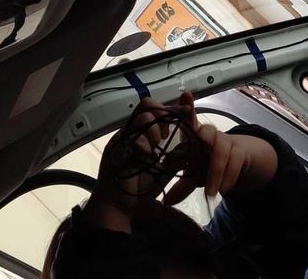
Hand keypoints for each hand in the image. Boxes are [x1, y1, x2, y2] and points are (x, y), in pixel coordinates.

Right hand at [83, 95, 197, 230]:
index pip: (157, 109)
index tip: (187, 109)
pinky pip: (134, 135)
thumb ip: (177, 157)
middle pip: (148, 104)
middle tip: (167, 134)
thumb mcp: (166, 170)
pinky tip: (147, 154)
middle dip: (164, 113)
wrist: (121, 204)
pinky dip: (145, 143)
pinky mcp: (116, 146)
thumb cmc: (141, 187)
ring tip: (156, 145)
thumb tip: (191, 144)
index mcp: (144, 133)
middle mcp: (133, 131)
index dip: (173, 107)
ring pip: (143, 116)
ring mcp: (124, 137)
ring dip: (156, 129)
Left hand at [163, 93, 277, 205]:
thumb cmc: (208, 164)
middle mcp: (209, 135)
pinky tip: (223, 190)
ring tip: (210, 193)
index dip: (187, 108)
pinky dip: (228, 178)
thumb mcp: (195, 175)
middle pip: (207, 131)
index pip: (189, 120)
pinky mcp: (240, 152)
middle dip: (205, 134)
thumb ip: (181, 186)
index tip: (185, 95)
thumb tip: (166, 202)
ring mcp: (226, 141)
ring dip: (216, 173)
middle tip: (201, 138)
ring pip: (221, 152)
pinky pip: (235, 163)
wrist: (238, 164)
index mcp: (194, 135)